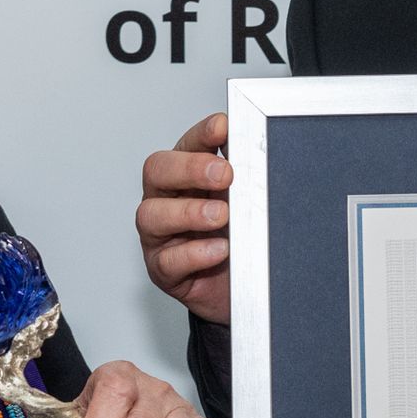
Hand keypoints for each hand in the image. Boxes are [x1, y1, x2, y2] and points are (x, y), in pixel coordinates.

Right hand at [137, 112, 231, 323]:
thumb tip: (265, 152)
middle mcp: (167, 201)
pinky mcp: (164, 271)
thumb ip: (248, 179)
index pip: (186, 145)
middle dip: (190, 169)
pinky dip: (194, 253)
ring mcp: (160, 237)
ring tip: (221, 215)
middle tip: (224, 174)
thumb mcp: (248, 204)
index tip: (223, 128)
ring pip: (152, 215)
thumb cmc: (242, 241)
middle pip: (157, 172)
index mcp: (187, 177)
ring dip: (189, 212)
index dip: (201, 135)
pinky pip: (168, 261)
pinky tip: (218, 249)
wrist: (245, 290)